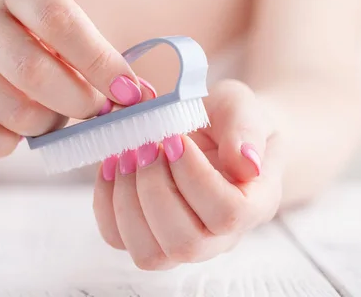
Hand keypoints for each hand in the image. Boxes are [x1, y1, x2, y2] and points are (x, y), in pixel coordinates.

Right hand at [0, 0, 144, 158]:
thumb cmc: (30, 44)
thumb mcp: (59, 34)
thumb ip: (96, 58)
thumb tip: (138, 96)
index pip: (60, 20)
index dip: (100, 62)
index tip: (130, 93)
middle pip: (35, 71)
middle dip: (78, 101)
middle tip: (95, 110)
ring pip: (14, 112)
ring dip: (47, 125)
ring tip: (50, 115)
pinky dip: (6, 145)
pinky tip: (13, 132)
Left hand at [93, 79, 282, 269]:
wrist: (212, 127)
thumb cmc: (229, 118)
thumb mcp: (241, 106)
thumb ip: (246, 129)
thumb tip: (246, 163)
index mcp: (254, 204)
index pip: (227, 214)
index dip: (194, 178)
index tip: (175, 139)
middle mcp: (219, 235)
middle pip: (185, 243)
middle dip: (154, 189)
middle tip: (145, 145)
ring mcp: (181, 240)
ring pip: (149, 253)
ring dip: (127, 201)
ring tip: (126, 154)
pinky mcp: (146, 234)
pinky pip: (118, 238)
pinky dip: (106, 203)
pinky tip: (111, 165)